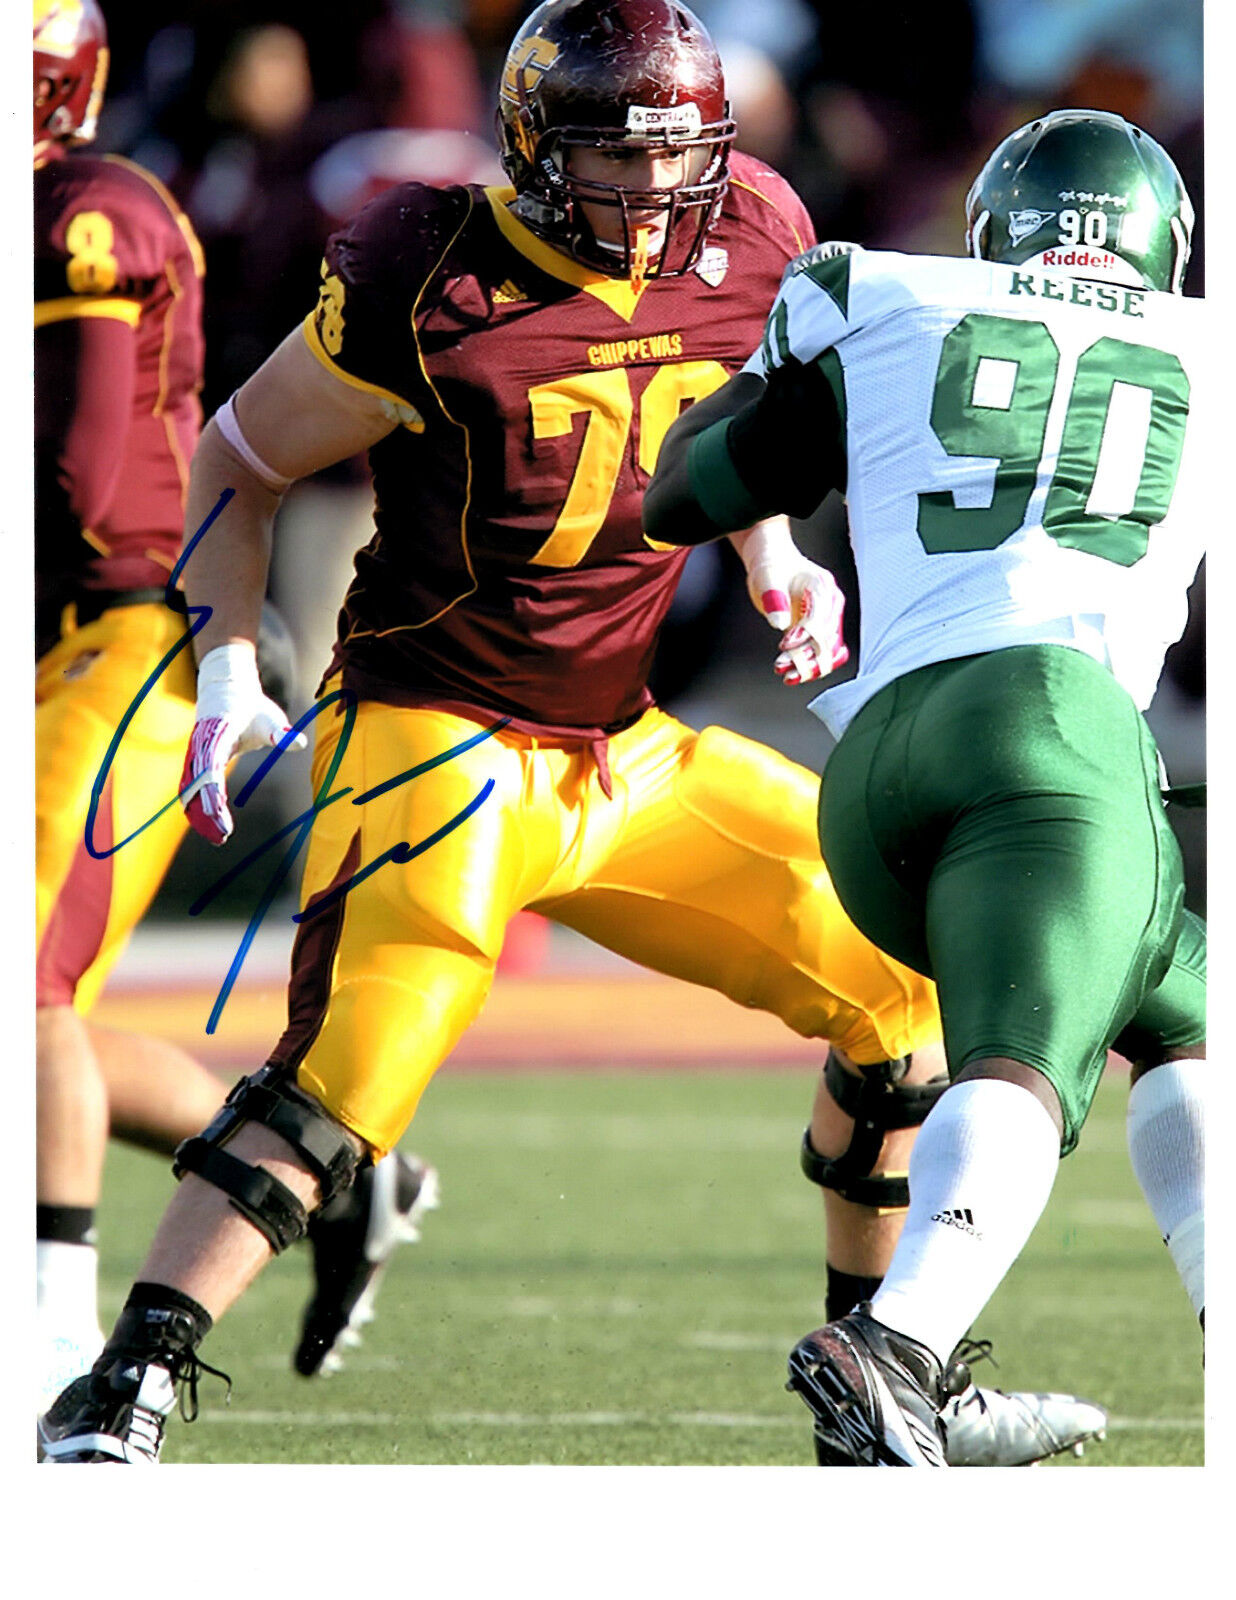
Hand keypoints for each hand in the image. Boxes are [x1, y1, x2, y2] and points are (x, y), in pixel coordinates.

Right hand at [180, 643, 306, 844]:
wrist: (227, 687)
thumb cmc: (251, 705)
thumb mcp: (269, 716)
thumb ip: (280, 732)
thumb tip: (298, 742)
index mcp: (216, 735)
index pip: (210, 769)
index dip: (211, 793)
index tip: (218, 813)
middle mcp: (200, 746)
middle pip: (196, 784)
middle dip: (205, 812)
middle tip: (222, 837)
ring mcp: (195, 753)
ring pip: (189, 788)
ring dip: (199, 813)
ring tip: (216, 837)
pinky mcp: (196, 760)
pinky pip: (191, 786)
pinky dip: (195, 805)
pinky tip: (205, 824)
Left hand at [734, 519, 849, 685]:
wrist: (773, 564)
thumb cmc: (771, 567)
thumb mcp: (768, 578)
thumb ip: (775, 598)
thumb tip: (780, 623)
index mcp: (822, 587)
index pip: (820, 617)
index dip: (805, 634)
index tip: (784, 644)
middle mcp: (830, 605)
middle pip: (828, 638)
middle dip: (807, 656)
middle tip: (781, 667)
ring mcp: (826, 619)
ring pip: (826, 650)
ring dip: (808, 666)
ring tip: (786, 676)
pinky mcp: (816, 631)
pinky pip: (819, 653)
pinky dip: (808, 666)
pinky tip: (793, 675)